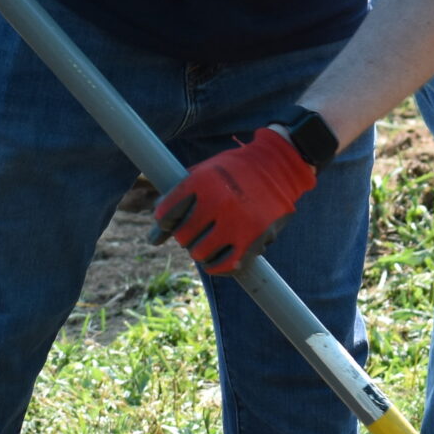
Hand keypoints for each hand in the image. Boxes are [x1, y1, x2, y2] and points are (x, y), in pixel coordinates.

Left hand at [150, 128, 316, 273]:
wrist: (280, 166)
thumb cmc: (235, 170)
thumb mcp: (203, 172)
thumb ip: (177, 198)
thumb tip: (153, 238)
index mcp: (202, 181)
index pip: (167, 212)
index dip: (163, 220)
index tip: (168, 221)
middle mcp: (218, 202)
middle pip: (183, 236)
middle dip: (184, 235)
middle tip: (194, 230)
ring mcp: (237, 222)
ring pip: (201, 253)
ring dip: (200, 251)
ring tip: (206, 244)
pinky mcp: (255, 239)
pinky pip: (226, 265)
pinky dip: (217, 266)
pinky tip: (215, 260)